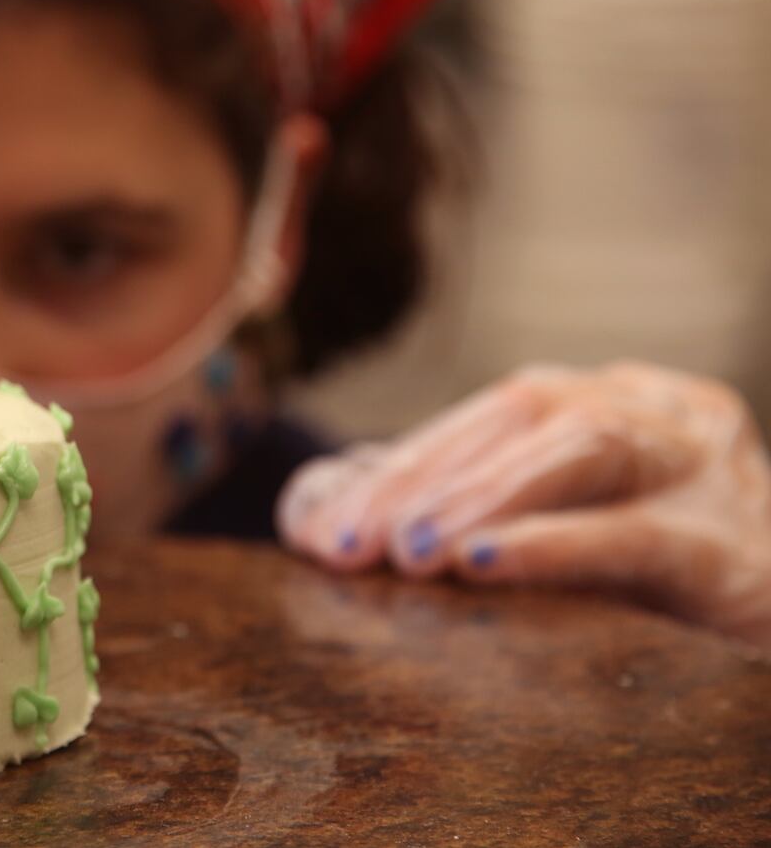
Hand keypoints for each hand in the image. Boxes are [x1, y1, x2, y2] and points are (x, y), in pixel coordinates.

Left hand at [278, 363, 770, 646]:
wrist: (770, 632)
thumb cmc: (651, 592)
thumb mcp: (539, 544)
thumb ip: (441, 520)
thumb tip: (312, 516)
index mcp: (604, 404)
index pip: (486, 420)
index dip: (396, 469)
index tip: (318, 533)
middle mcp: (656, 413)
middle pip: (524, 415)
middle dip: (426, 479)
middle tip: (350, 546)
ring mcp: (706, 468)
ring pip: (587, 446)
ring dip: (483, 496)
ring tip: (412, 552)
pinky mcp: (738, 548)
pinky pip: (643, 533)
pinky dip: (555, 543)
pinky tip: (483, 564)